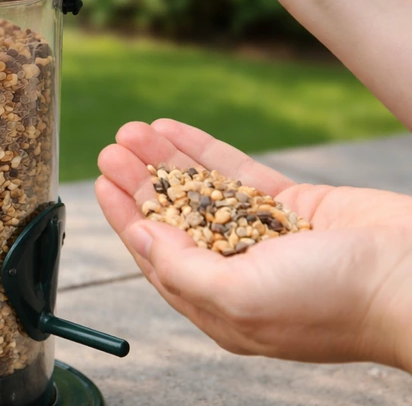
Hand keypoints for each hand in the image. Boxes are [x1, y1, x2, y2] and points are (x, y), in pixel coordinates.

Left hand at [95, 118, 411, 371]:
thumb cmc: (333, 302)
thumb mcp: (241, 298)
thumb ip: (182, 270)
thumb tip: (143, 237)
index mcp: (223, 308)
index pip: (159, 258)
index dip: (127, 219)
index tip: (102, 183)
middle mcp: (241, 273)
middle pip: (175, 219)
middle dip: (141, 183)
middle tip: (112, 148)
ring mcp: (267, 238)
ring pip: (201, 191)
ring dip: (166, 160)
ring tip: (132, 131)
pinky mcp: (293, 206)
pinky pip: (236, 174)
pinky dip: (204, 150)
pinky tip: (173, 129)